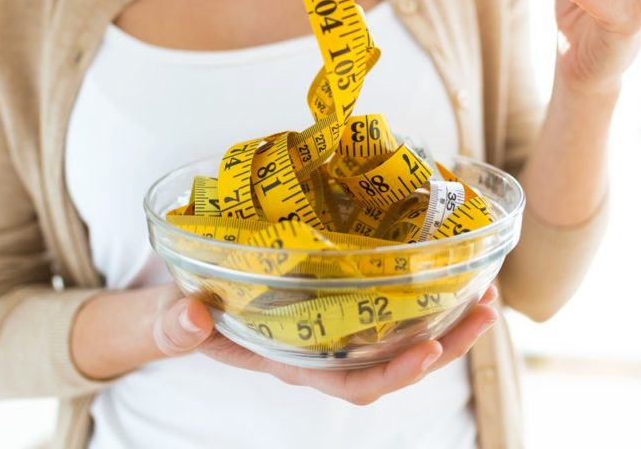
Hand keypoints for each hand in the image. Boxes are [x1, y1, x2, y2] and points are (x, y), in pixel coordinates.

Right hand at [72, 282, 499, 404]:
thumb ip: (166, 326)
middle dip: (441, 342)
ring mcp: (318, 323)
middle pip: (388, 359)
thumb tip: (192, 320)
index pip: (345, 381)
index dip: (390, 372)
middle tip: (485, 305)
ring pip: (390, 331)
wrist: (154, 307)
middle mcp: (310, 348)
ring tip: (484, 286)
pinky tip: (436, 259)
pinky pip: (373, 299)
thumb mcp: (156, 321)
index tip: (430, 348)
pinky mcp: (319, 293)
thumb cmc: (158, 319)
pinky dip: (409, 285)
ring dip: (440, 314)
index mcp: (280, 361)